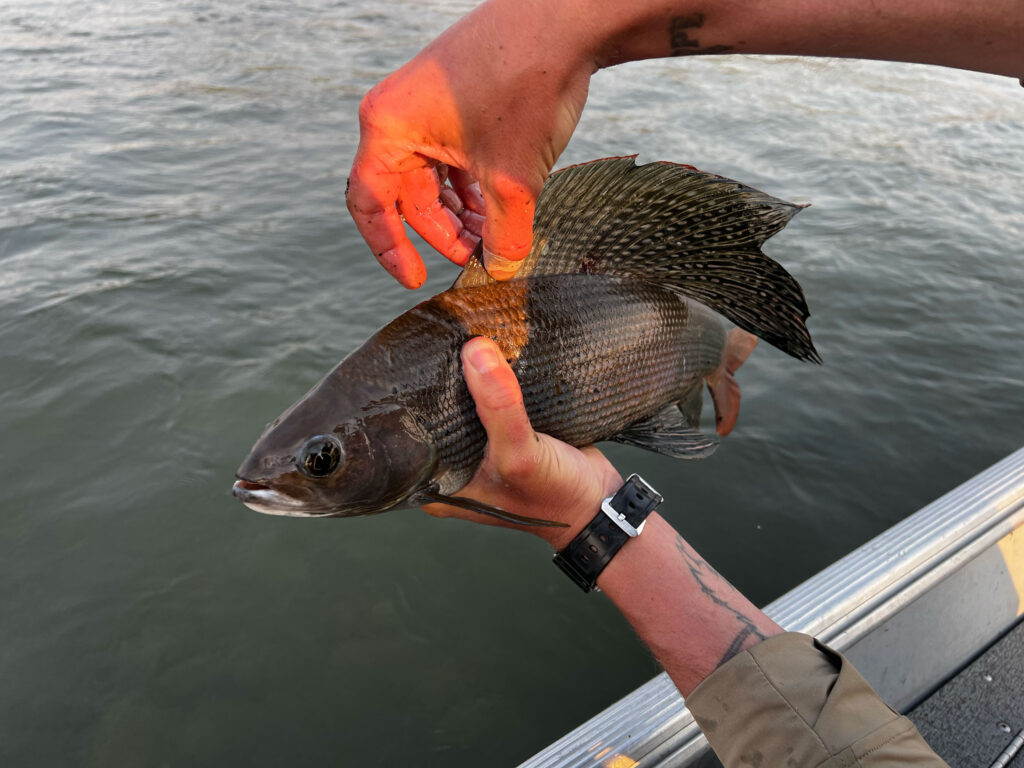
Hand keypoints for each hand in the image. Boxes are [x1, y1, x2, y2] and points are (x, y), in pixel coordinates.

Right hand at [346, 0, 593, 287]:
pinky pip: (453, 156)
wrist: (564, 19)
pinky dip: (474, 186)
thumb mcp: (514, 179)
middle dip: (444, 232)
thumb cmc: (524, 86)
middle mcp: (398, 114)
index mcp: (388, 127)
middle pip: (408, 195)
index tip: (416, 280)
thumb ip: (503, 235)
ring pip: (434, 178)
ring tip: (496, 237)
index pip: (371, 205)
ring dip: (462, 212)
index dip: (390, 250)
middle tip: (478, 259)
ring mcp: (427, 105)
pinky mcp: (456, 99)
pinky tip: (500, 207)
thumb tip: (500, 271)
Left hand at [422, 337, 622, 550]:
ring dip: (468, 377)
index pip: (410, 432)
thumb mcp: (522, 455)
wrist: (600, 504)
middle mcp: (452, 466)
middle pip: (435, 413)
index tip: (418, 356)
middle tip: (442, 338)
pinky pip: (490, 401)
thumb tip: (476, 351)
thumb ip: (498, 407)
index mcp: (440, 483)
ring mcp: (478, 450)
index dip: (411, 396)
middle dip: (440, 380)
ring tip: (463, 338)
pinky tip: (492, 355)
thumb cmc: (555, 496)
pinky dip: (493, 381)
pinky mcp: (504, 433)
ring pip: (463, 403)